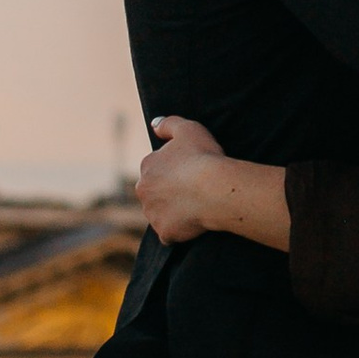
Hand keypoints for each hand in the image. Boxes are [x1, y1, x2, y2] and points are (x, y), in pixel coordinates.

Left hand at [138, 114, 232, 244]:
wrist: (214, 189)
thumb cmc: (203, 157)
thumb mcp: (188, 129)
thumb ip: (168, 124)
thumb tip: (154, 124)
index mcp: (147, 167)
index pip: (155, 169)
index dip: (173, 170)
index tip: (190, 171)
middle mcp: (143, 191)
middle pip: (154, 193)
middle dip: (167, 193)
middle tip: (192, 191)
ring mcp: (152, 214)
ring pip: (159, 213)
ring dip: (172, 212)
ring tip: (195, 207)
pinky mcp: (164, 232)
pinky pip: (169, 233)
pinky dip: (178, 231)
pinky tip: (193, 224)